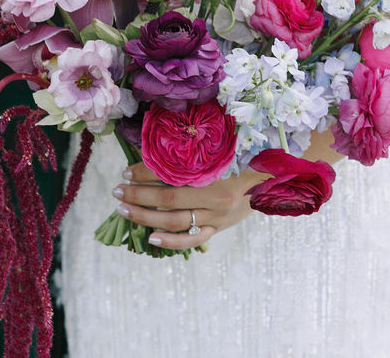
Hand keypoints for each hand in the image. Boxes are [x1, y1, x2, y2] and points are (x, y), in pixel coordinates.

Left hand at [113, 162, 259, 249]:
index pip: (171, 173)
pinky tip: (151, 238)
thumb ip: (191, 152)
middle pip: (168, 198)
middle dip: (138, 195)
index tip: (126, 171)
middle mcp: (216, 195)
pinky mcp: (219, 227)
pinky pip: (192, 238)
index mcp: (215, 170)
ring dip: (146, 217)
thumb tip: (154, 151)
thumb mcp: (219, 149)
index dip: (144, 172)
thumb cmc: (241, 156)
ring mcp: (217, 214)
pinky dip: (171, 241)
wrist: (272, 176)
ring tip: (124, 210)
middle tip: (117, 191)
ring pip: (176, 220)